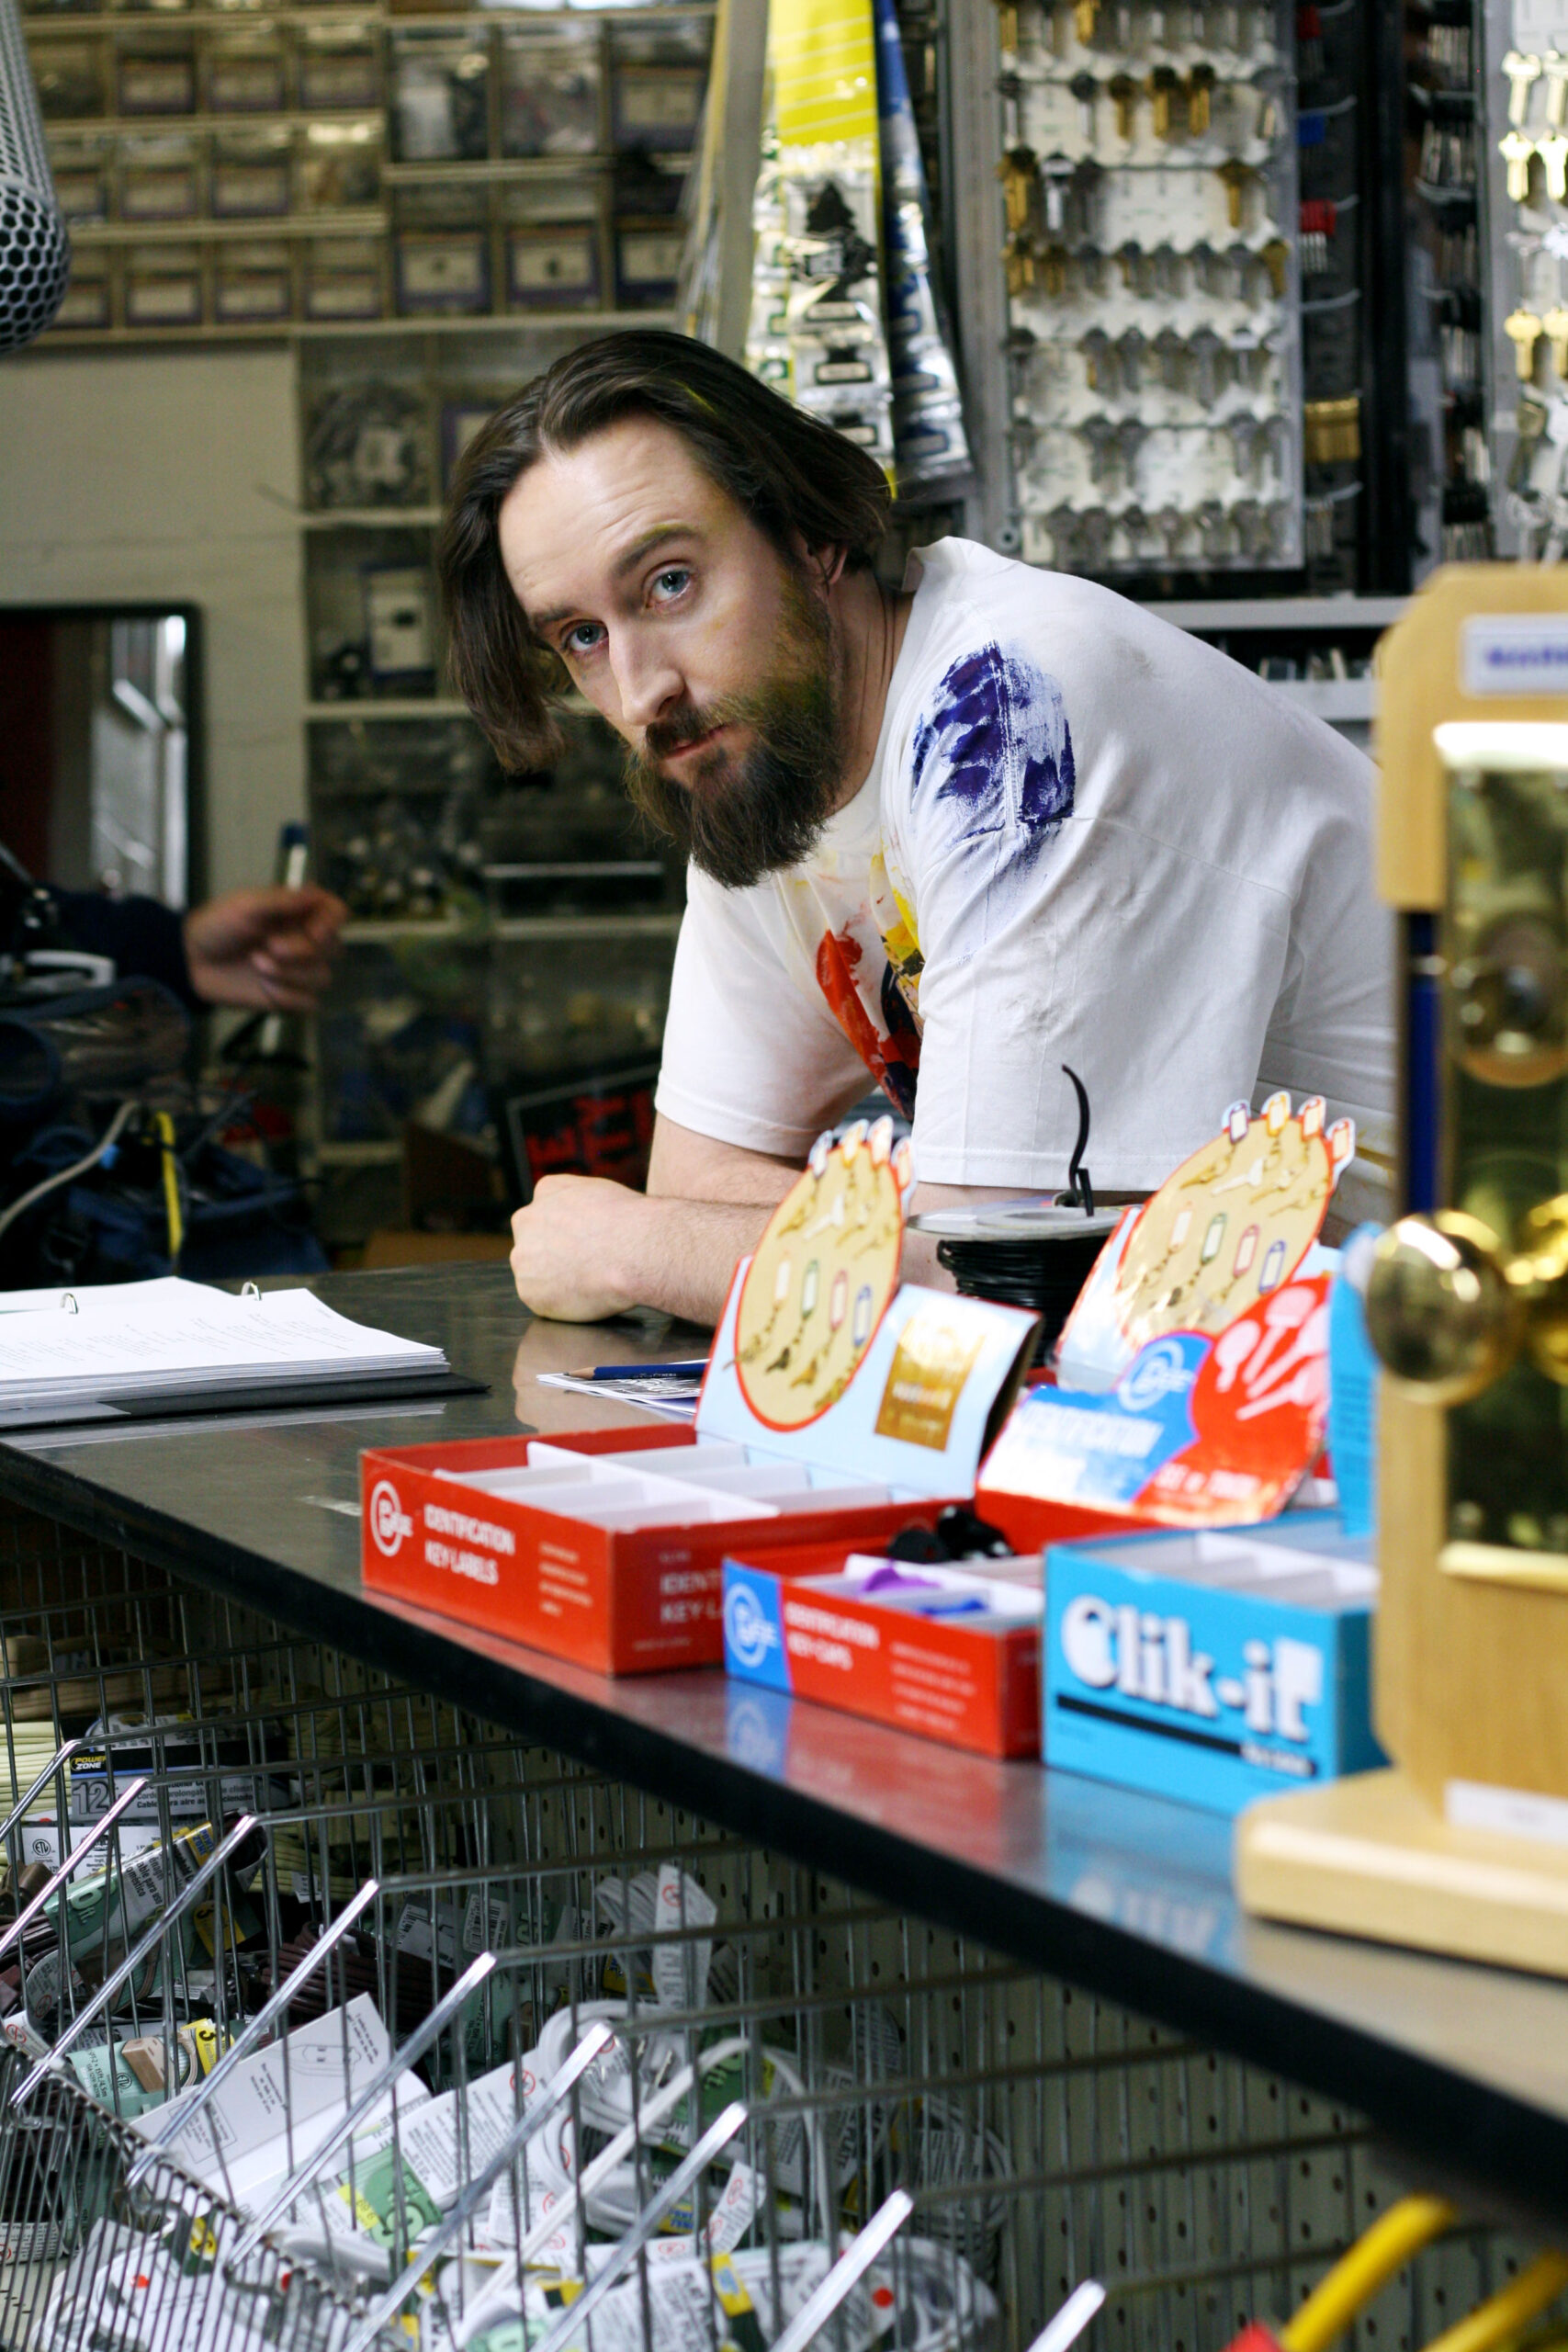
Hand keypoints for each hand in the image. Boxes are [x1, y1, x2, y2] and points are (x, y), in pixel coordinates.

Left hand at [182, 885, 346, 1011]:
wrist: (191, 963)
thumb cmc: (216, 927)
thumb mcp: (246, 906)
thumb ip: (283, 901)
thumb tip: (316, 892)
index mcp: (297, 912)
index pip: (336, 912)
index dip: (332, 922)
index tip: (314, 931)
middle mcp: (304, 940)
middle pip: (334, 948)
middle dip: (302, 950)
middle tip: (269, 946)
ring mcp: (299, 971)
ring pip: (322, 977)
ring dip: (288, 973)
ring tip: (256, 965)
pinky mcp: (290, 998)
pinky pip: (308, 1003)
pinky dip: (285, 996)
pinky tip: (263, 987)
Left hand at [510, 1175, 641, 1320]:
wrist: (632, 1250)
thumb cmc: (628, 1222)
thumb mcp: (601, 1190)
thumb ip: (578, 1201)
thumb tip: (580, 1217)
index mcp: (547, 1190)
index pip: (549, 1213)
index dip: (569, 1232)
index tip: (587, 1243)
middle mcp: (526, 1219)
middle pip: (536, 1242)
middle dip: (556, 1255)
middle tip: (588, 1265)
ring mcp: (523, 1256)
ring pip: (535, 1273)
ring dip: (556, 1280)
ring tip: (589, 1280)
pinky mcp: (528, 1290)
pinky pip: (542, 1300)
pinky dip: (560, 1303)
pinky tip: (584, 1294)